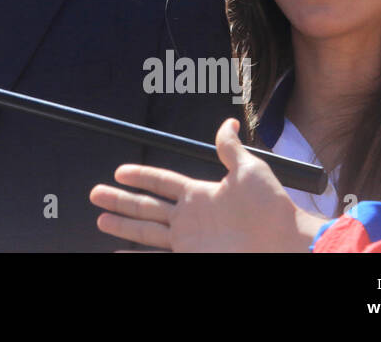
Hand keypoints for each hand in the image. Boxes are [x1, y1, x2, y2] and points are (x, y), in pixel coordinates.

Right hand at [88, 118, 327, 251]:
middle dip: (120, 200)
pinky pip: (155, 257)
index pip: (162, 182)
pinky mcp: (191, 258)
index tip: (119, 171)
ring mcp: (189, 241)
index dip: (141, 176)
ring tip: (100, 219)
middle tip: (95, 194)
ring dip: (122, 225)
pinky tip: (118, 254)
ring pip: (146, 231)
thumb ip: (230, 148)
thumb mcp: (250, 170)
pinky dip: (135, 256)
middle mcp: (190, 218)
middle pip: (146, 206)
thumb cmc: (271, 208)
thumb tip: (227, 122)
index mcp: (200, 194)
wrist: (285, 245)